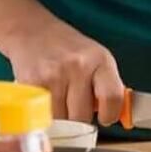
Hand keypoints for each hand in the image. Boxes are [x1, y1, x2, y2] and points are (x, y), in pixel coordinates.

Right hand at [4, 17, 123, 124]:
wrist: (33, 31)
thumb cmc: (69, 49)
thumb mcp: (97, 59)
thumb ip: (108, 86)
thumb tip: (117, 115)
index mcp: (101, 60)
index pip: (112, 97)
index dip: (110, 114)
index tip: (105, 118)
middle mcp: (79, 66)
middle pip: (82, 116)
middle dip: (81, 120)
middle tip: (76, 108)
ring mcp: (54, 75)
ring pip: (61, 120)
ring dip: (61, 118)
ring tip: (60, 101)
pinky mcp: (32, 84)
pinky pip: (43, 115)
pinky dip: (45, 114)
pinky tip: (47, 99)